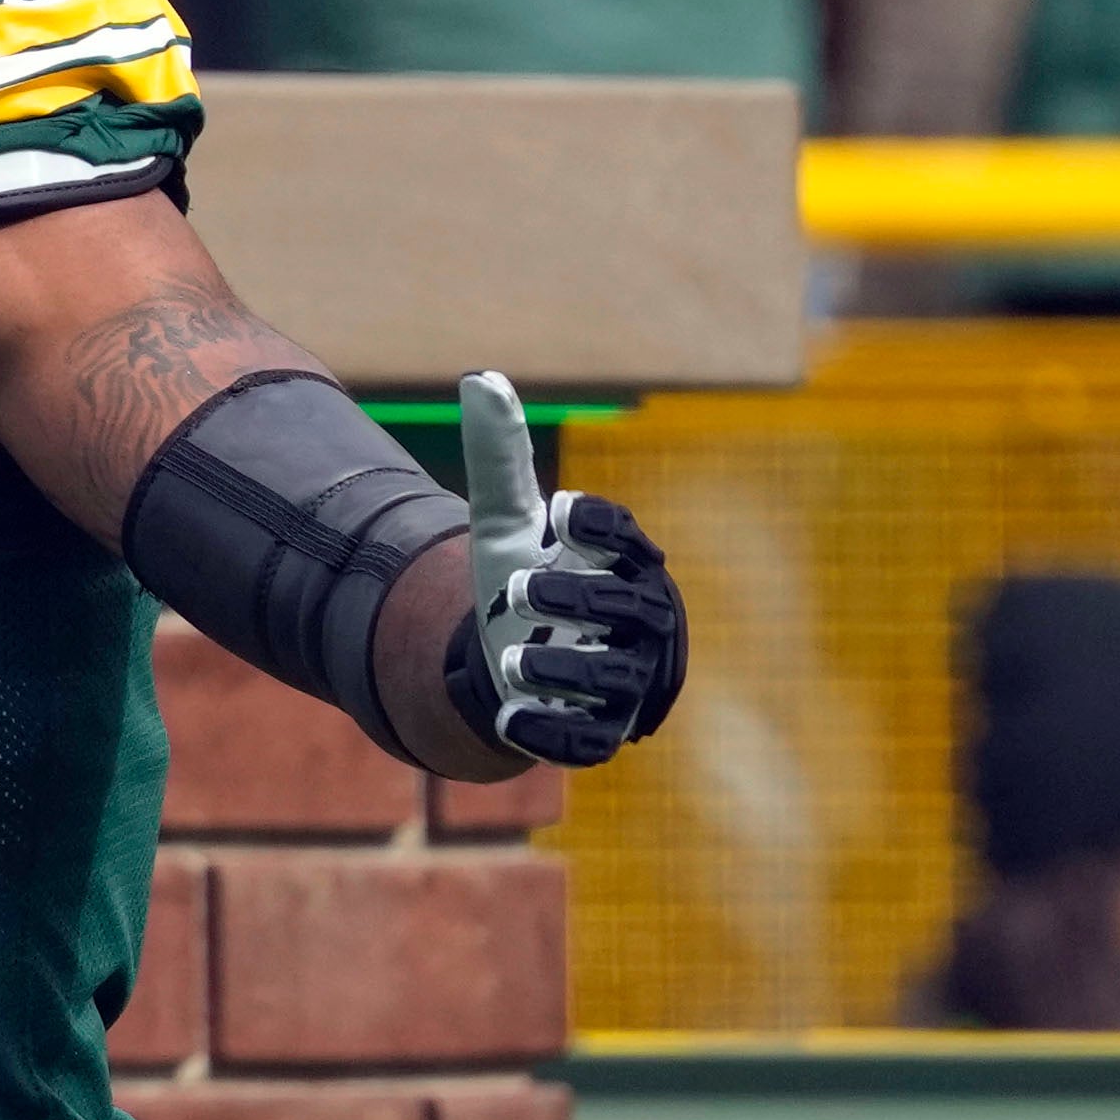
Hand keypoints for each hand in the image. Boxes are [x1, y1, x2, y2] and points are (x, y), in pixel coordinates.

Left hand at [436, 371, 683, 767]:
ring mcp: (624, 684)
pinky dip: (549, 733)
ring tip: (508, 658)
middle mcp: (640, 623)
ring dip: (560, 670)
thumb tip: (479, 378)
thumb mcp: (503, 524)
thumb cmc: (523, 581)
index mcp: (624, 563)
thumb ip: (499, 458)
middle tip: (513, 589)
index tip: (560, 510)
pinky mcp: (600, 735)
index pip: (625, 539)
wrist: (508, 664)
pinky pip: (586, 742)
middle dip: (573, 600)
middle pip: (626, 610)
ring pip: (610, 681)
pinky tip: (506, 717)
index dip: (601, 526)